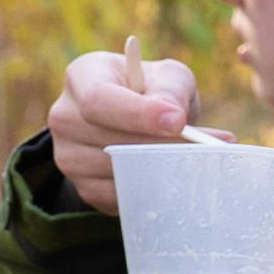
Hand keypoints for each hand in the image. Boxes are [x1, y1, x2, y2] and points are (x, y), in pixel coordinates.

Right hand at [46, 48, 200, 214]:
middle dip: (162, 145)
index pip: (99, 99)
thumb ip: (171, 88)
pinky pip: (122, 197)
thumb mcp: (168, 76)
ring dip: (164, 169)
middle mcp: (64, 116)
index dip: (138, 114)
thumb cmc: (152, 90)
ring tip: (198, 158)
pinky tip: (174, 174)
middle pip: (111, 141)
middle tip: (209, 147)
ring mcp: (68, 157)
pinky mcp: (84, 189)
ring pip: (119, 172)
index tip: (178, 122)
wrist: (134, 121)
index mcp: (82, 76)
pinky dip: (154, 189)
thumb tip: (173, 117)